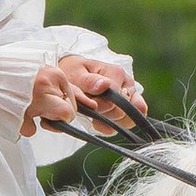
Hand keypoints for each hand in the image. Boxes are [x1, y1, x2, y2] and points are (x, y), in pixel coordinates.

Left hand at [22, 47, 147, 138]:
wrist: (67, 71)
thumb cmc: (69, 70)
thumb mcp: (73, 72)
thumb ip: (86, 82)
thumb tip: (103, 86)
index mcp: (112, 72)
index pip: (119, 97)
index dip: (105, 108)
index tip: (91, 111)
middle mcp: (124, 82)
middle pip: (124, 109)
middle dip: (105, 115)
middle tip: (88, 115)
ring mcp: (125, 95)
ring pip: (128, 116)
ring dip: (110, 122)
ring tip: (93, 121)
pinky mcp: (121, 106)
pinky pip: (126, 120)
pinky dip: (111, 125)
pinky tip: (98, 125)